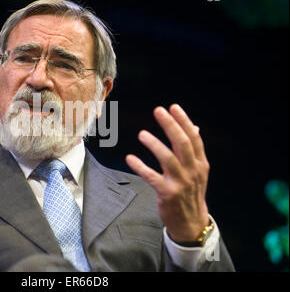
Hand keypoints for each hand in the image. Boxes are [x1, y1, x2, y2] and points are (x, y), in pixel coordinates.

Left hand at [126, 104, 209, 241]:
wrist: (191, 222)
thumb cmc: (190, 193)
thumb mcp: (197, 171)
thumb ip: (194, 150)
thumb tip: (195, 126)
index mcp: (200, 163)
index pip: (194, 138)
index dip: (184, 121)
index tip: (173, 107)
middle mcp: (193, 171)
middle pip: (182, 144)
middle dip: (170, 125)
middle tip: (158, 111)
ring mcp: (181, 183)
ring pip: (168, 159)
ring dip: (154, 144)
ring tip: (141, 134)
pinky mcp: (167, 194)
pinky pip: (152, 177)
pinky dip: (141, 167)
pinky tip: (130, 158)